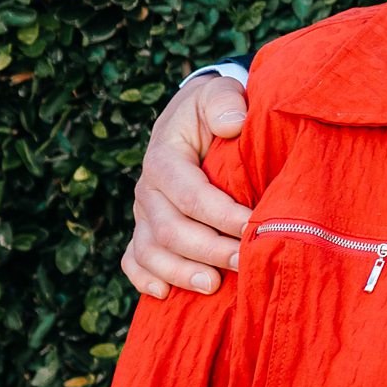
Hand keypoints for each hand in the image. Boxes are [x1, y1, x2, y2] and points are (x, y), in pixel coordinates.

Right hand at [123, 73, 250, 297]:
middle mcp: (147, 189)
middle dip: (209, 250)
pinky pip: (133, 260)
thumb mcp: (219, 92)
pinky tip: (165, 294)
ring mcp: (142, 213)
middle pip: (170, 230)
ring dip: (181, 272)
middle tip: (244, 262)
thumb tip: (233, 124)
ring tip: (213, 286)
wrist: (193, 119)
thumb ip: (224, 101)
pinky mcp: (144, 229)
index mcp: (164, 157)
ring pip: (150, 251)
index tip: (253, 226)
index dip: (221, 214)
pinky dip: (145, 278)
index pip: (190, 194)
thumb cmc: (213, 109)